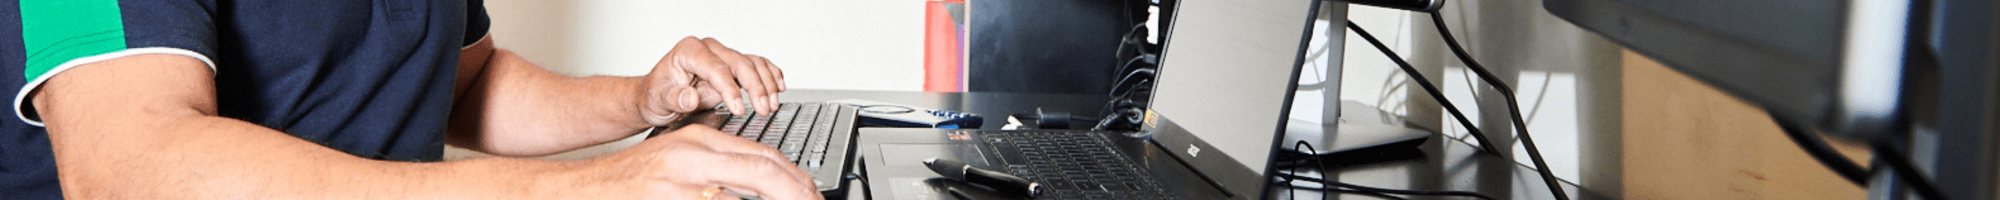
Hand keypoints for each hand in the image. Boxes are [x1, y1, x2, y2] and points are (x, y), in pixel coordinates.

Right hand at [589, 125, 820, 199]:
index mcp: (699, 141)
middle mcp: (692, 157)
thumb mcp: (678, 160)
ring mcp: (680, 183)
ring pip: (744, 192)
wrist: (585, 189)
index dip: (793, 176)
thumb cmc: (632, 180)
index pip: (760, 154)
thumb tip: (755, 179)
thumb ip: (716, 165)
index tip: (810, 191)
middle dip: (795, 190)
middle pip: (762, 169)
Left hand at [640, 36, 785, 124]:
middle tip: (763, 110)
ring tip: (771, 105)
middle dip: (755, 88)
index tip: (739, 109)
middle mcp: (708, 49)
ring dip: (766, 84)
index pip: (716, 68)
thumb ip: (674, 98)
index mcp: (689, 51)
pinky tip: (779, 87)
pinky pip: (757, 64)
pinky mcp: (731, 66)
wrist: (656, 97)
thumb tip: (690, 97)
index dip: (730, 89)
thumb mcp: (658, 100)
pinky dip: (771, 74)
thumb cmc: (656, 95)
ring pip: (752, 63)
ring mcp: (721, 56)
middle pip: (740, 63)